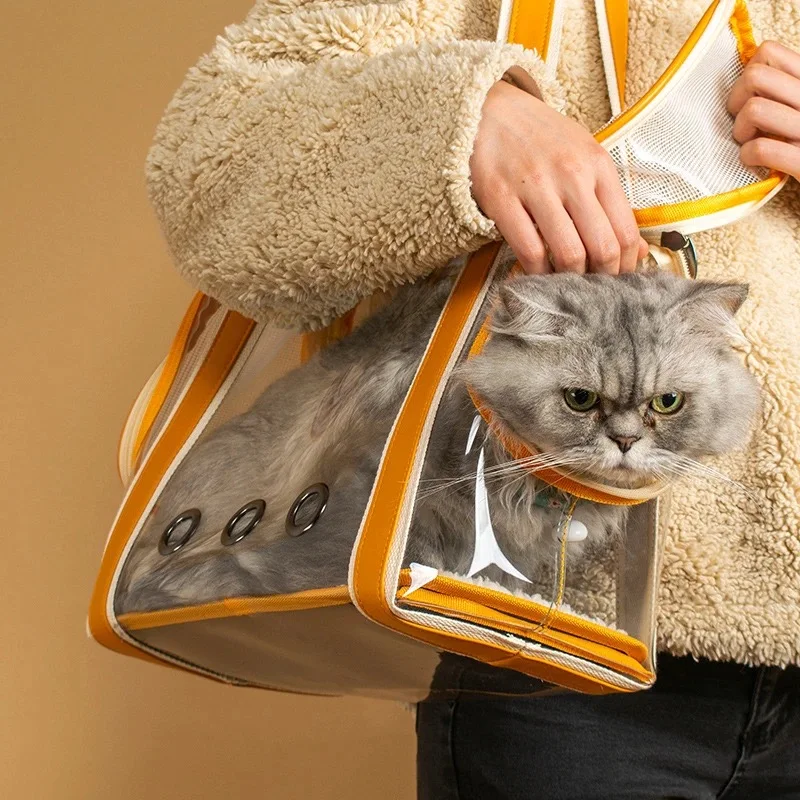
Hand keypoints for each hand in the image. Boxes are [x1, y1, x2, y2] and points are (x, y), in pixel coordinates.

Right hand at [470, 79, 647, 274]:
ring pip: (568, 253)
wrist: (492, 112)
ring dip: (570, 279)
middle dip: (602, 278)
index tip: (619, 280)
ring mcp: (536, 187)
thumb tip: (632, 248)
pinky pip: (528, 250)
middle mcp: (572, 175)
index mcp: (598, 165)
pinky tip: (537, 272)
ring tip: (566, 282)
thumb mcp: (584, 156)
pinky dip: (536, 271)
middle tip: (594, 289)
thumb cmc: (540, 138)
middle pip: (602, 246)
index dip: (625, 266)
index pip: (625, 230)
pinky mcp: (502, 199)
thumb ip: (607, 199)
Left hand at [728, 40, 799, 180]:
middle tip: (743, 124)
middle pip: (753, 77)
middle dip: (736, 102)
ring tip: (749, 143)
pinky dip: (748, 156)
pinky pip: (762, 149)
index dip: (747, 75)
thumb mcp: (798, 105)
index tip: (749, 98)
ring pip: (754, 110)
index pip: (767, 53)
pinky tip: (754, 162)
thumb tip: (744, 73)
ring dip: (740, 131)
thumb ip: (781, 90)